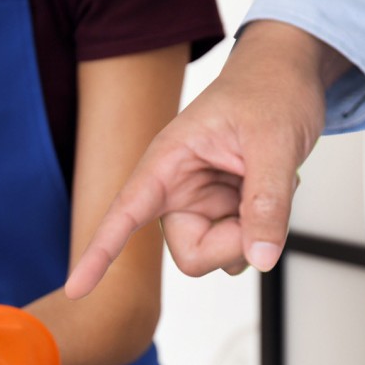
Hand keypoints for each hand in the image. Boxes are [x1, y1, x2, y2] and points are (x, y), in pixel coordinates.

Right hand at [64, 21, 350, 298]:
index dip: (99, 254)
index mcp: (168, 160)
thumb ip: (268, 202)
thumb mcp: (274, 141)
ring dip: (253, 232)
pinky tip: (273, 188)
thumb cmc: (269, 90)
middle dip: (232, 244)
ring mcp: (202, 203)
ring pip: (219, 255)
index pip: (124, 213)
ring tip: (271, 182)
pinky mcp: (224, 211)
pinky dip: (266, 226)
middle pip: (191, 255)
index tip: (75, 289)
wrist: (288, 74)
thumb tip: (261, 258)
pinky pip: (242, 245)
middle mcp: (178, 189)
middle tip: (266, 210)